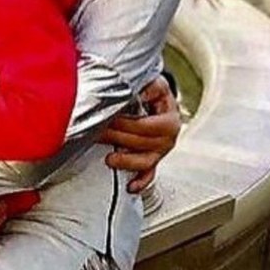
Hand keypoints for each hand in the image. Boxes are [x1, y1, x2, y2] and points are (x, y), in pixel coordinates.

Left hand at [99, 76, 180, 192]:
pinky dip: (141, 181)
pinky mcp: (153, 160)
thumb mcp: (154, 84)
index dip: (126, 124)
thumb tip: (139, 91)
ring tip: (110, 159)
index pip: (147, 126)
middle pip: (143, 144)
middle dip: (118, 138)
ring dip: (126, 161)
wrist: (156, 99)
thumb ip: (147, 87)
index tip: (109, 119)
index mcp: (169, 119)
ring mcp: (161, 151)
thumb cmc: (153, 92)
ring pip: (145, 162)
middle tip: (99, 133)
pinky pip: (149, 175)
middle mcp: (168, 138)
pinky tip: (131, 186)